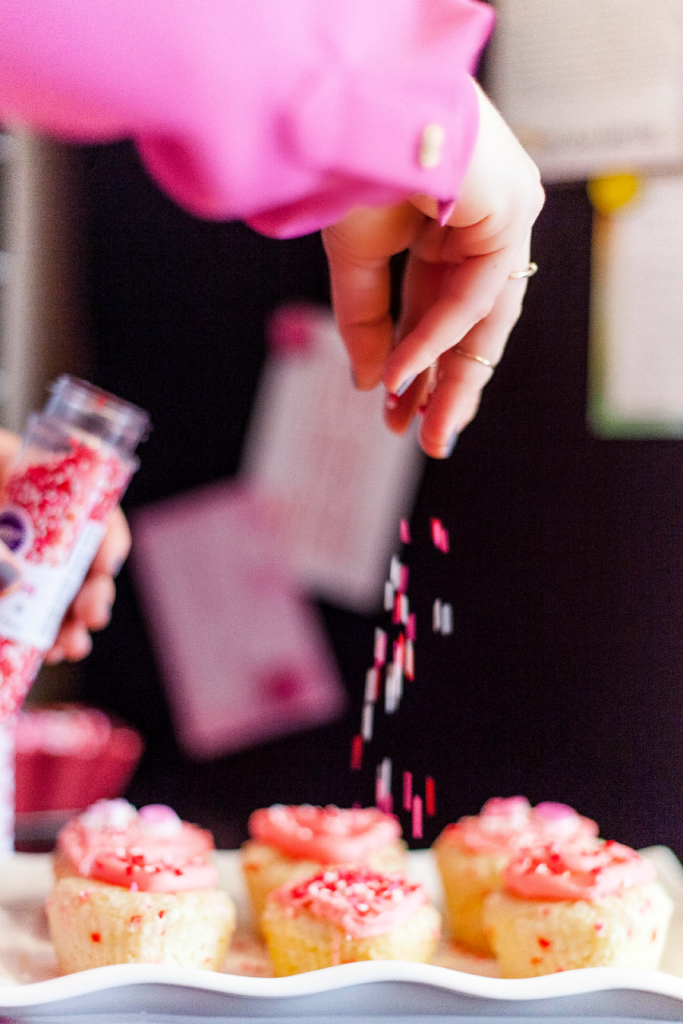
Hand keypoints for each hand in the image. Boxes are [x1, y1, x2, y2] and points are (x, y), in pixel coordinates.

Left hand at [0, 428, 130, 662]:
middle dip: (92, 593)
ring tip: (67, 651)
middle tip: (90, 619)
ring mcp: (13, 551)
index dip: (107, 535)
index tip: (105, 567)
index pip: (89, 500)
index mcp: (26, 472)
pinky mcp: (2, 581)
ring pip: (54, 591)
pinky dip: (36, 636)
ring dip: (69, 624)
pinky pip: (25, 612)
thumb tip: (11, 583)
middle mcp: (28, 516)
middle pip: (79, 555)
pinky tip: (39, 653)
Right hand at [322, 81, 543, 457]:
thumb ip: (367, 323)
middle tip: (427, 440)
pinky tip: (402, 377)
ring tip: (432, 435)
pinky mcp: (509, 212)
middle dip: (445, 386)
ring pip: (484, 319)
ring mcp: (503, 219)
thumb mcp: (352, 260)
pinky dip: (436, 337)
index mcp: (446, 228)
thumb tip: (373, 385)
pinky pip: (471, 294)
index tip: (394, 413)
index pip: (438, 311)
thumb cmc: (352, 161)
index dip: (416, 365)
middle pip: (470, 324)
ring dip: (454, 379)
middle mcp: (481, 227)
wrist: (350, 103)